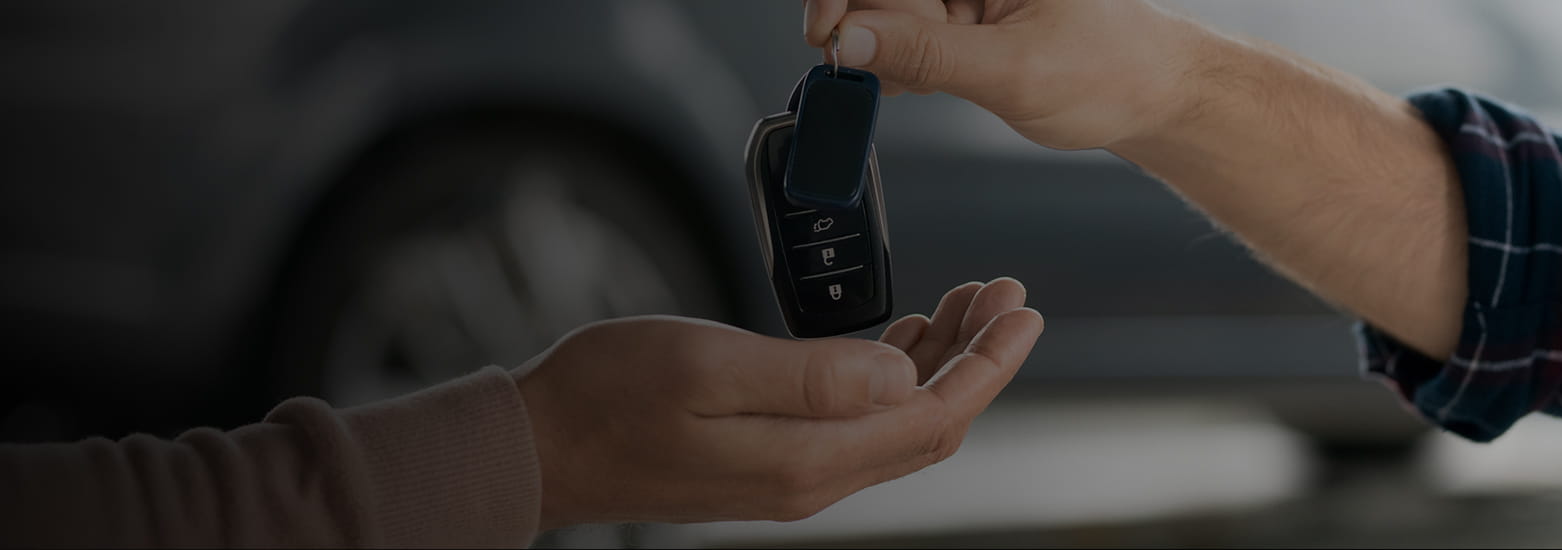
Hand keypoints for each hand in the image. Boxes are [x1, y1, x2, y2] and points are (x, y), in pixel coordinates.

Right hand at [511, 278, 1040, 528]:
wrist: (539, 445)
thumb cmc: (606, 395)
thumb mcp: (708, 366)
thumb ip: (812, 376)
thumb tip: (903, 374)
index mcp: (805, 459)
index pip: (930, 416)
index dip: (987, 365)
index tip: (1022, 312)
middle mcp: (808, 478)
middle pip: (925, 423)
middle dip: (976, 358)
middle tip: (1005, 296)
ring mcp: (787, 474)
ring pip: (894, 423)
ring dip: (938, 363)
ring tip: (967, 305)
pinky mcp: (766, 461)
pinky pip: (855, 424)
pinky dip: (891, 377)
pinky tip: (899, 340)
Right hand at [801, 0, 1210, 149]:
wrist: (1154, 98)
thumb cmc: (1114, 72)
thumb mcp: (1011, 71)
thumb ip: (925, 55)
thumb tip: (852, 40)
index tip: (827, 33)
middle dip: (864, 29)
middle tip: (866, 72)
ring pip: (889, 11)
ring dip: (884, 50)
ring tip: (918, 82)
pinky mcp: (966, 16)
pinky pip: (909, 29)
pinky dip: (902, 60)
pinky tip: (921, 81)